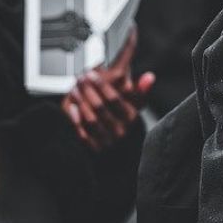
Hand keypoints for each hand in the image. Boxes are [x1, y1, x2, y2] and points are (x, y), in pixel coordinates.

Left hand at [62, 29, 155, 150]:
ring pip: (91, 120)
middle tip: (80, 79)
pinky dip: (76, 120)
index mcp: (131, 117)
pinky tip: (72, 108)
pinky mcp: (96, 148)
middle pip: (100, 107)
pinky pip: (83, 134)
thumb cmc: (124, 118)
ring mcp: (107, 140)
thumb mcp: (135, 104)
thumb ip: (140, 89)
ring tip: (75, 89)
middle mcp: (120, 130)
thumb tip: (150, 76)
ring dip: (81, 102)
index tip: (91, 74)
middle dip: (88, 90)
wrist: (120, 148)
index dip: (101, 85)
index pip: (114, 99)